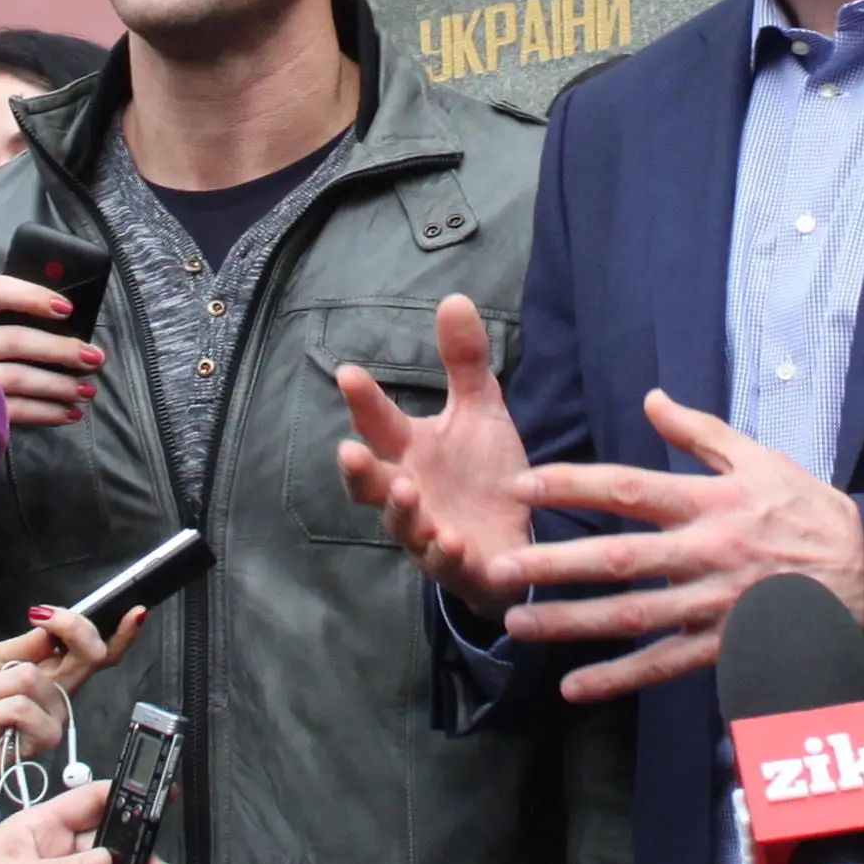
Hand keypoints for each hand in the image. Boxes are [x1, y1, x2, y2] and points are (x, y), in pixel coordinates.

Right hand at [0, 273, 102, 429]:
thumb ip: (16, 322)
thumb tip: (72, 326)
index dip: (31, 296)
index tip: (67, 308)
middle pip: (13, 339)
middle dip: (60, 349)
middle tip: (95, 358)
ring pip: (16, 377)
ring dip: (58, 384)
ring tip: (88, 390)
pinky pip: (13, 410)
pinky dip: (46, 412)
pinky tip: (69, 413)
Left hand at [0, 603, 145, 808]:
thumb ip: (22, 645)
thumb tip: (49, 627)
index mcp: (51, 669)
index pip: (96, 650)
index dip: (119, 632)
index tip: (131, 611)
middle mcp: (60, 691)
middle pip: (92, 655)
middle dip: (73, 628)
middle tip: (44, 619)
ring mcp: (55, 717)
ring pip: (35, 678)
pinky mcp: (43, 741)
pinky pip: (23, 708)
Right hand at [335, 294, 534, 616]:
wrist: (515, 538)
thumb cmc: (484, 473)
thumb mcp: (480, 411)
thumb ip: (464, 361)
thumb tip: (454, 297)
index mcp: (409, 452)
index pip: (378, 423)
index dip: (362, 400)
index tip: (348, 373)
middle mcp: (410, 493)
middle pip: (371, 485)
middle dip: (358, 471)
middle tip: (349, 451)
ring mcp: (429, 534)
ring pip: (403, 526)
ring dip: (402, 511)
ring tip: (408, 493)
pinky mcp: (459, 566)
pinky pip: (446, 563)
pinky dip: (445, 553)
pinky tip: (452, 540)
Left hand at [502, 391, 863, 700]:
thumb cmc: (811, 511)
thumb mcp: (761, 459)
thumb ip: (700, 434)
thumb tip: (652, 398)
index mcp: (711, 503)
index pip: (631, 489)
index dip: (576, 485)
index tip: (526, 483)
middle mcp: (707, 554)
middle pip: (622, 560)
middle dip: (557, 562)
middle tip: (500, 566)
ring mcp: (715, 605)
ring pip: (634, 617)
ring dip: (572, 622)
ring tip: (517, 623)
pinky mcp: (725, 647)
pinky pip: (666, 666)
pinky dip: (619, 679)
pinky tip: (574, 686)